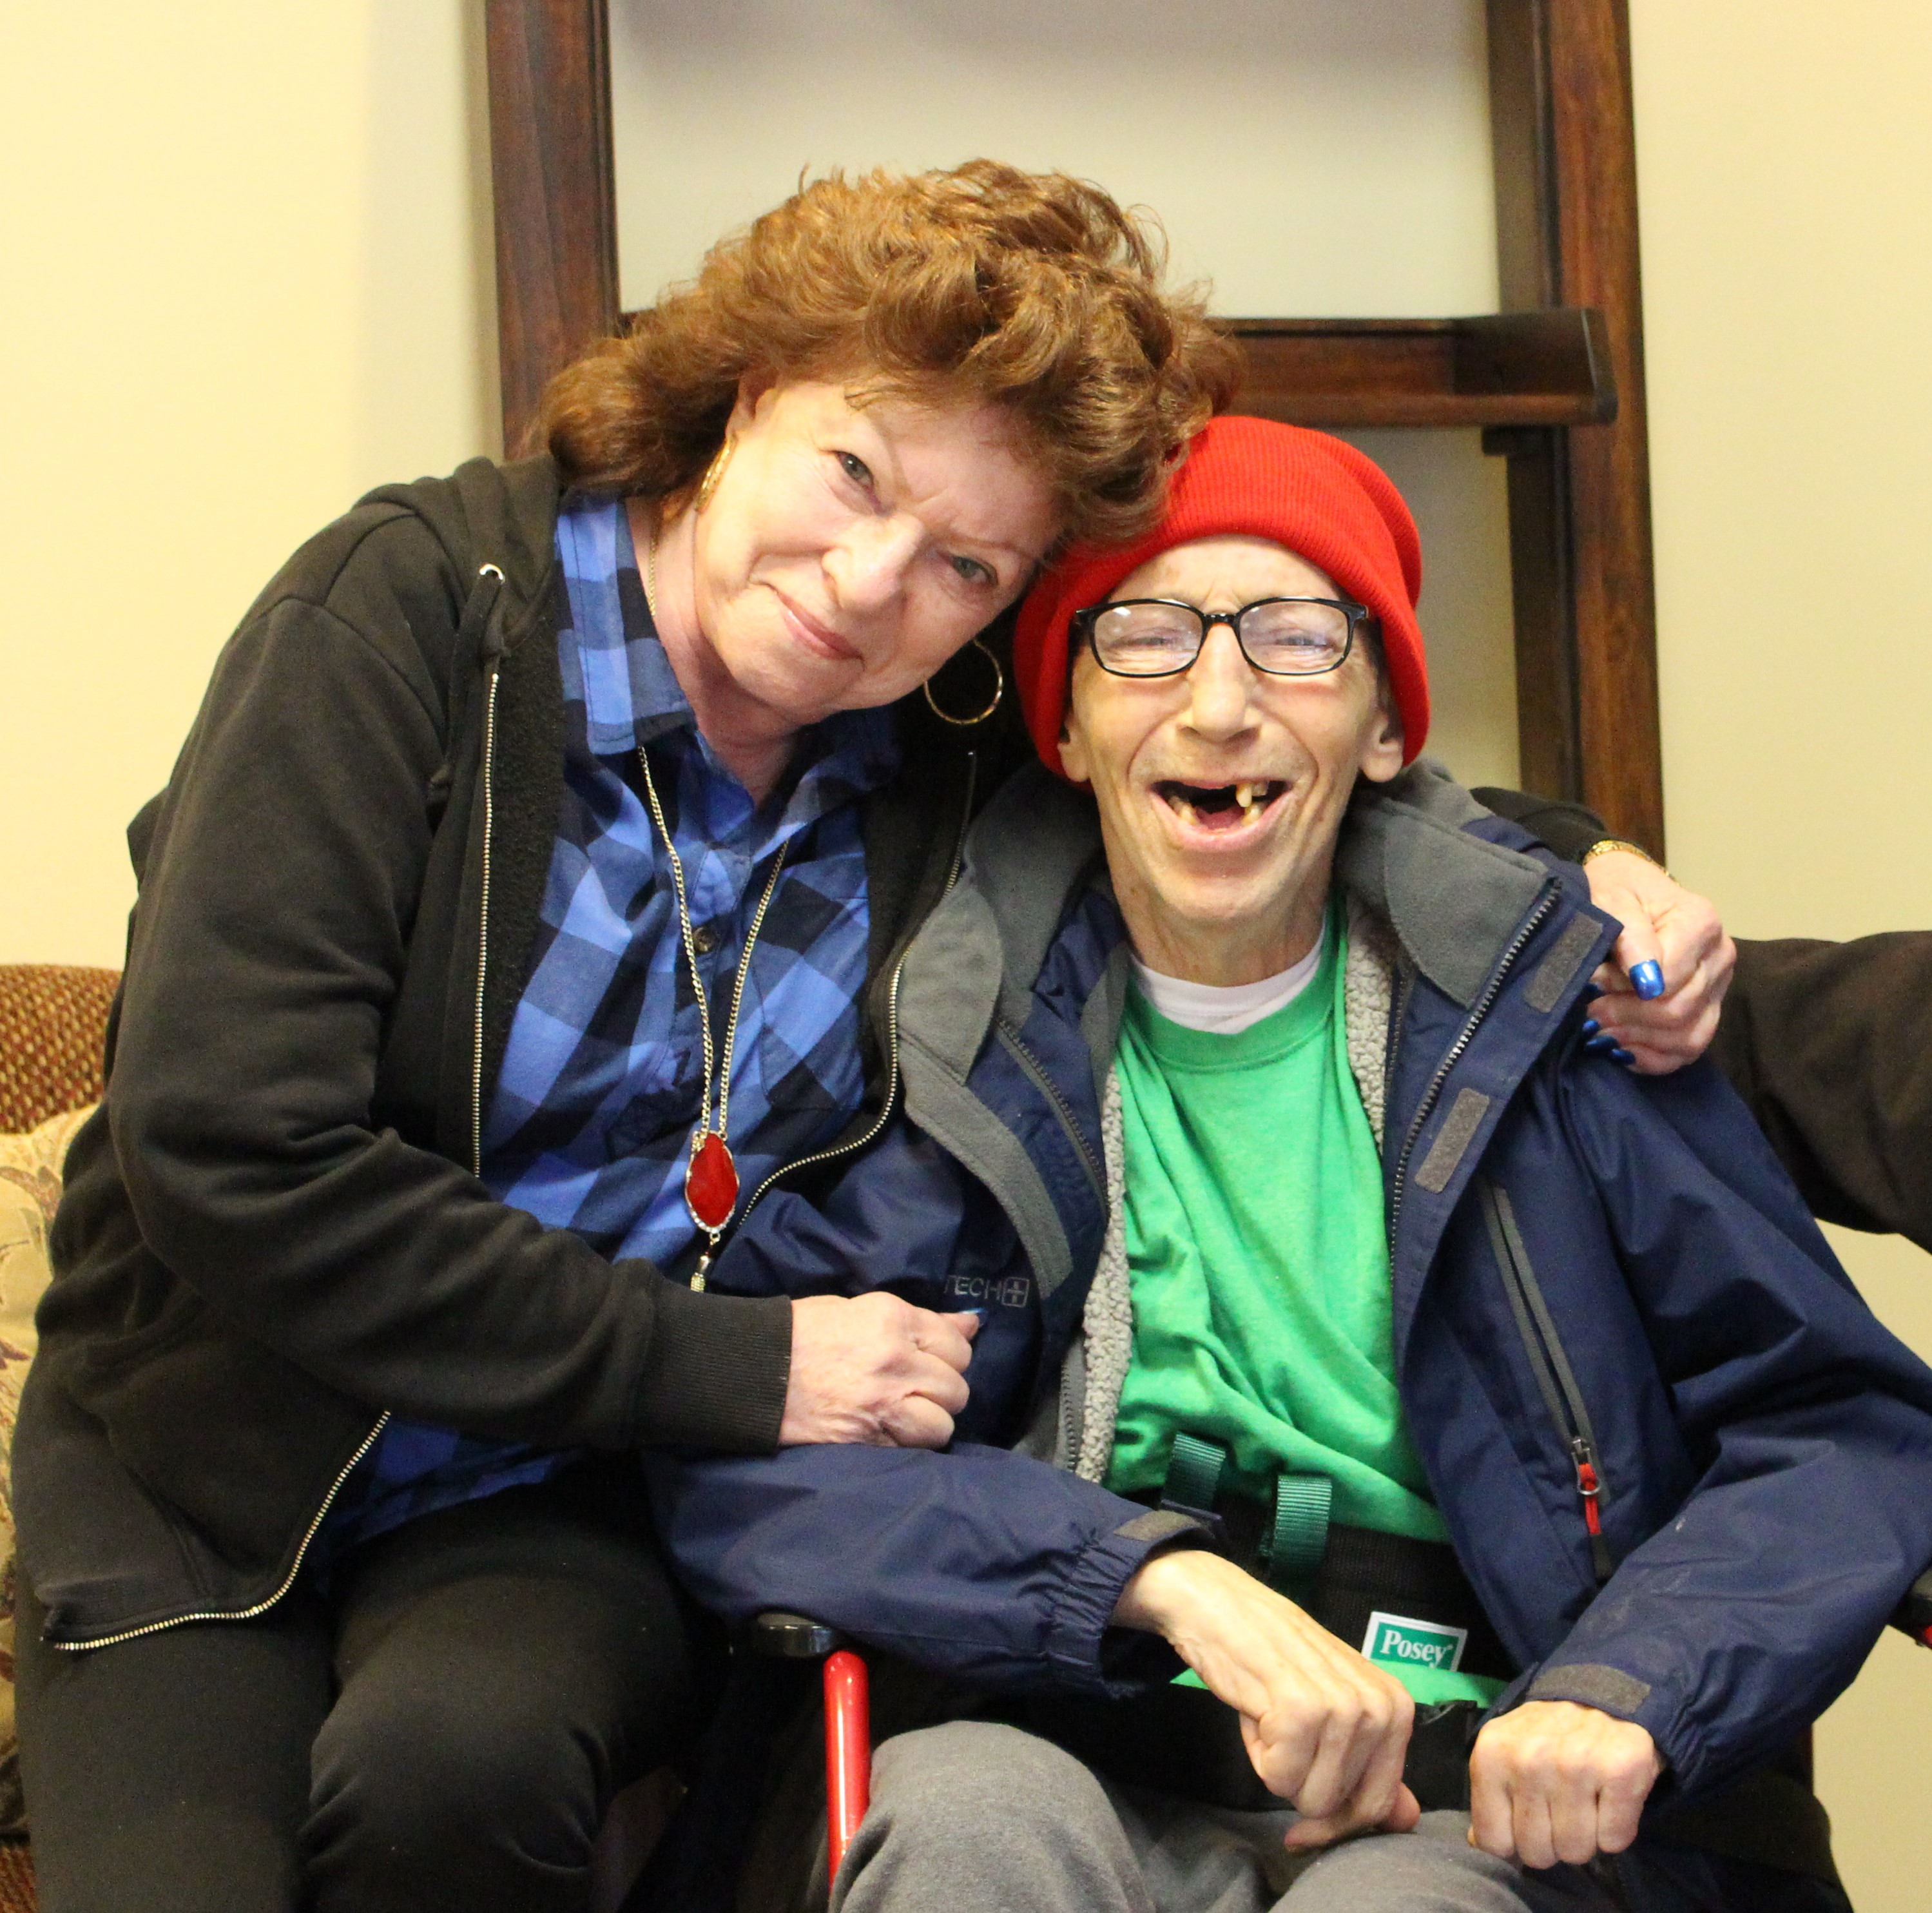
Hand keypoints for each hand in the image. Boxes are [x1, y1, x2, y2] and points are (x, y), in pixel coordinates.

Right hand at [778, 1293, 977, 1448]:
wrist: (754, 1372)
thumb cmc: (802, 1332)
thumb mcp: (860, 1309)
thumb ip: (919, 1321)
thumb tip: (971, 1324)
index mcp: (893, 1320)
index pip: (956, 1342)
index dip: (949, 1353)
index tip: (931, 1359)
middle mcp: (897, 1362)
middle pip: (957, 1386)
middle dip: (942, 1389)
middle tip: (917, 1387)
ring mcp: (884, 1404)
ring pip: (943, 1423)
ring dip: (930, 1421)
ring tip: (906, 1413)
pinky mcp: (869, 1438)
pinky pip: (914, 1447)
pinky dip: (907, 1442)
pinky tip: (889, 1429)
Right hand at [1113, 1550, 1419, 1848]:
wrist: (1222, 1605)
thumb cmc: (1275, 1659)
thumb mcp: (1330, 1711)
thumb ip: (1371, 1767)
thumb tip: (1409, 1820)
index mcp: (1396, 1708)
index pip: (1378, 1803)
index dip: (1335, 1822)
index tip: (1302, 1819)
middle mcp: (1381, 1707)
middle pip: (1342, 1806)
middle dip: (1301, 1788)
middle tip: (1283, 1735)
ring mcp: (1344, 1707)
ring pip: (1312, 1798)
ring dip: (1278, 1768)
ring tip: (1272, 1716)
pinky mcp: (1302, 1708)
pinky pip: (1280, 1779)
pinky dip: (1259, 1756)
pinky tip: (1258, 1711)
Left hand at [1469, 1701, 1660, 1866]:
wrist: (1597, 1695)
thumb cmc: (1546, 1736)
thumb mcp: (1504, 1754)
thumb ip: (1490, 1798)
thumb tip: (1475, 1842)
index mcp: (1491, 1756)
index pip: (1494, 1842)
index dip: (1515, 1845)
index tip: (1529, 1825)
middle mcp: (1529, 1759)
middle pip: (1538, 1853)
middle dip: (1552, 1844)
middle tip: (1561, 1811)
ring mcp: (1575, 1765)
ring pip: (1576, 1851)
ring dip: (1585, 1839)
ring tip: (1585, 1804)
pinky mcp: (1620, 1771)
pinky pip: (1614, 1839)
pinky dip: (1616, 1831)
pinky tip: (1608, 1800)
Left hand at [1580, 850, 1735, 1074]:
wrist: (1628, 892)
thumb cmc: (1617, 891)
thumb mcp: (1612, 898)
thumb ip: (1630, 935)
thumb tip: (1646, 980)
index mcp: (1701, 923)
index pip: (1670, 977)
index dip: (1624, 986)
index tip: (1592, 981)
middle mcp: (1720, 957)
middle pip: (1678, 1010)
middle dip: (1624, 1015)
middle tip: (1587, 1010)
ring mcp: (1717, 989)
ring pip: (1687, 1038)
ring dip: (1634, 1038)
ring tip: (1597, 1027)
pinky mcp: (1706, 1013)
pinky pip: (1686, 1053)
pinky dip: (1648, 1057)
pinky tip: (1618, 1046)